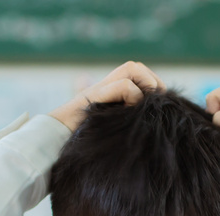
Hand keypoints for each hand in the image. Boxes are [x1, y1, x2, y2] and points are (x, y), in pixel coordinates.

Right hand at [48, 61, 164, 131]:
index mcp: (111, 94)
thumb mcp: (115, 131)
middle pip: (136, 67)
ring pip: (132, 68)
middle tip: (158, 101)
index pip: (139, 74)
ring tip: (145, 104)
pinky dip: (133, 96)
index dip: (153, 84)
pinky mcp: (95, 95)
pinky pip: (125, 85)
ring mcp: (100, 88)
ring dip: (144, 85)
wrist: (56, 142)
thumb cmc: (86, 143)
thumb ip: (130, 122)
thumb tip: (158, 125)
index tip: (162, 104)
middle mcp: (105, 87)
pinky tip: (130, 112)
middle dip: (152, 83)